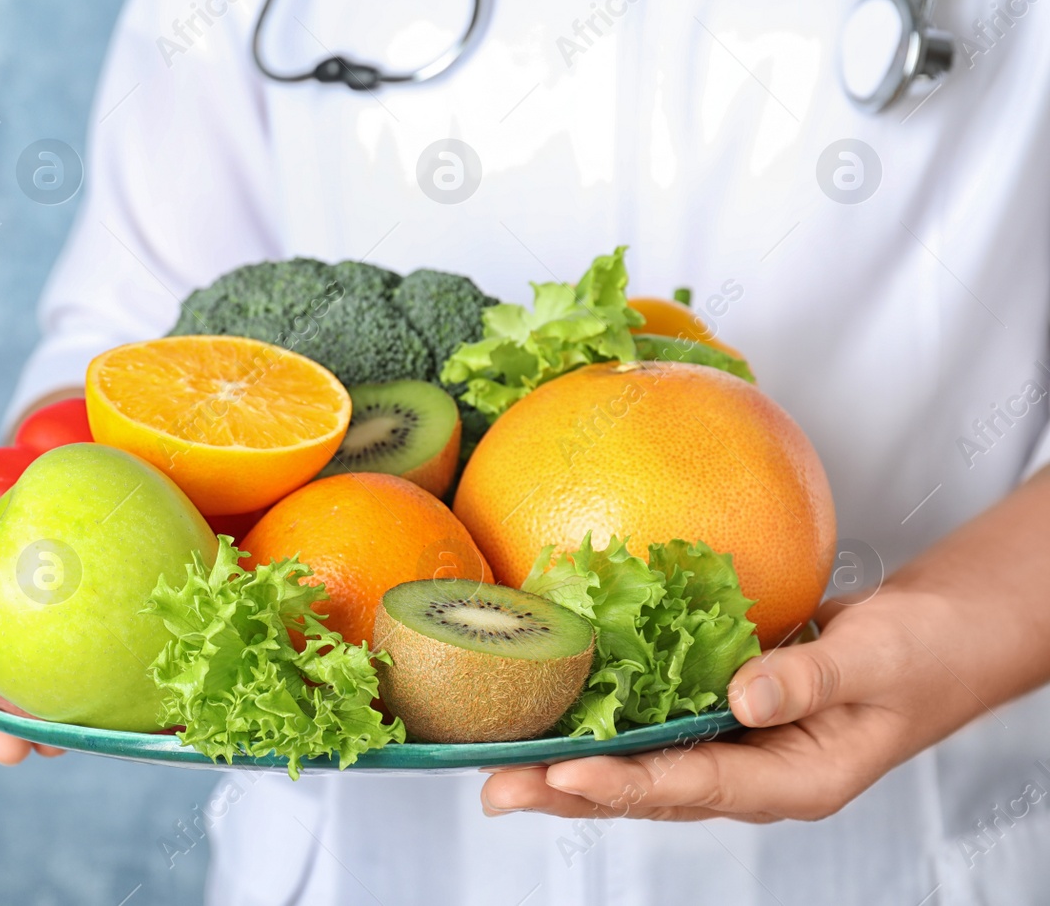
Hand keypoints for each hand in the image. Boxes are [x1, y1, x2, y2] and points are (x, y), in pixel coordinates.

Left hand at [481, 587, 985, 821]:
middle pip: (649, 791)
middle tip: (496, 787)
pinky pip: (655, 725)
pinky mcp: (719, 715)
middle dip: (570, 792)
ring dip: (571, 764)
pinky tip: (553, 711)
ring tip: (498, 766)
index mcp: (795, 781)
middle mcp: (753, 775)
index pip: (697, 788)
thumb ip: (812, 679)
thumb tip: (742, 695)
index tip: (567, 772)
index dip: (629, 783)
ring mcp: (733, 749)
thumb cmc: (922, 654)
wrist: (935, 641)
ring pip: (640, 766)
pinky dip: (605, 720)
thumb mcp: (878, 661)